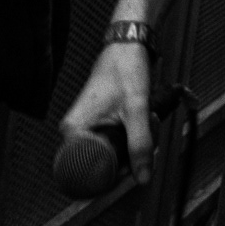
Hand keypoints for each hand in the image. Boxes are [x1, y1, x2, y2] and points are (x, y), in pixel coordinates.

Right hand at [61, 42, 155, 182]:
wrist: (128, 46)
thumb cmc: (126, 69)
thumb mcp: (137, 109)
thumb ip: (140, 144)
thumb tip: (143, 179)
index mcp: (74, 130)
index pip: (91, 173)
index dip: (118, 173)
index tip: (138, 160)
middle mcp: (76, 132)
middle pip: (104, 164)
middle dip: (132, 155)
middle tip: (149, 132)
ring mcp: (88, 129)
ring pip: (115, 154)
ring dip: (136, 144)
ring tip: (149, 121)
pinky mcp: (99, 126)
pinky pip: (118, 143)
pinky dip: (134, 137)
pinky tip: (145, 120)